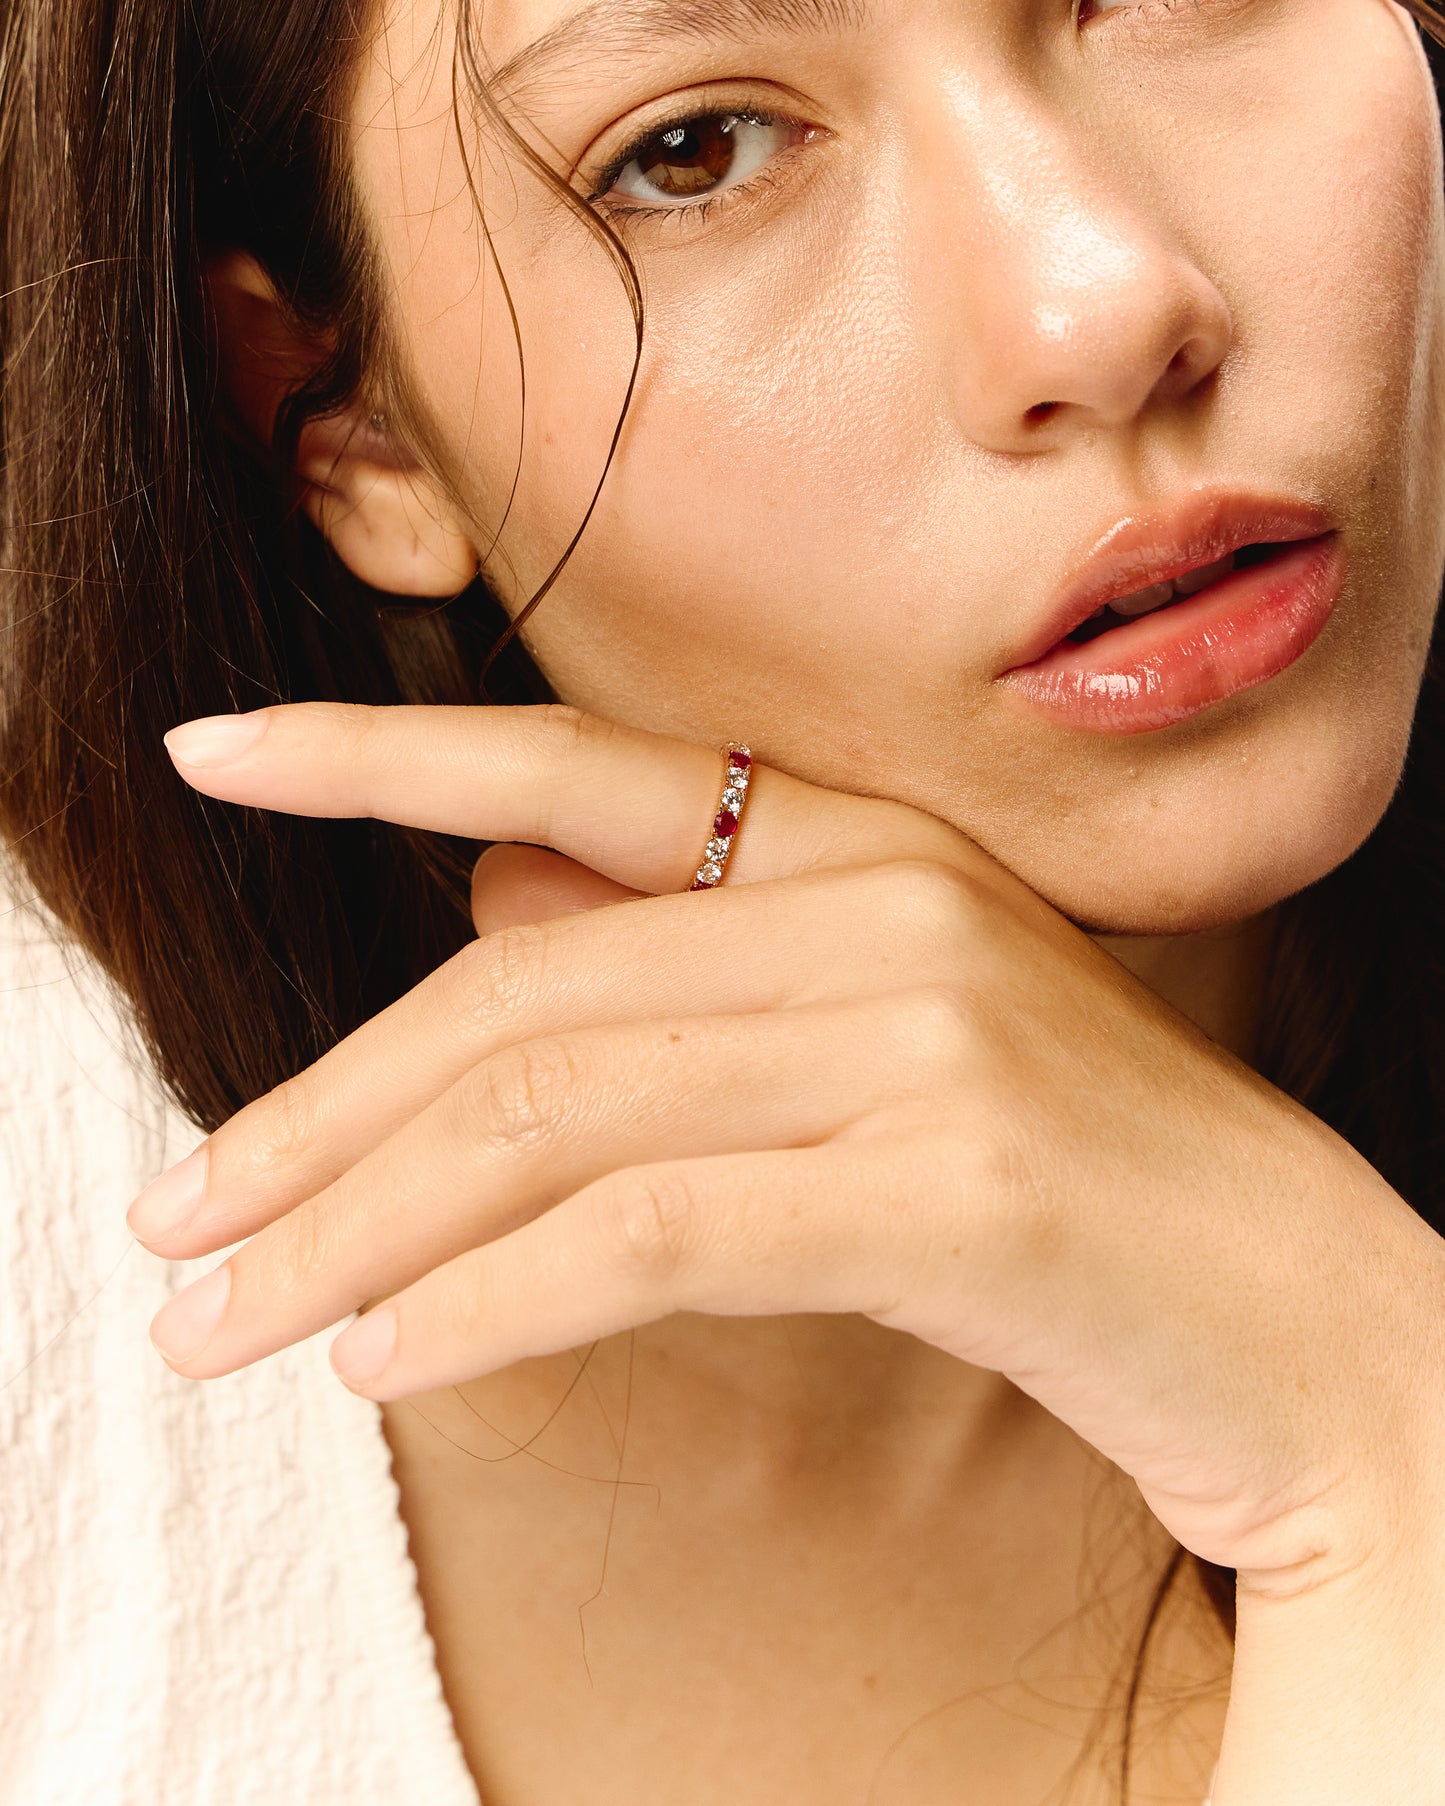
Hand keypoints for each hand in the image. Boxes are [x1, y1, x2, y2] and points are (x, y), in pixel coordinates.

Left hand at [130, 702, 1444, 1601]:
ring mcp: (927, 1034)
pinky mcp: (949, 1187)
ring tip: (222, 1321)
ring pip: (555, 1116)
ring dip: (357, 1230)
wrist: (1313, 1325)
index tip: (207, 751)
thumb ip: (687, 960)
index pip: (574, 767)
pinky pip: (653, 1235)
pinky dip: (492, 1305)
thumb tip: (485, 897)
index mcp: (864, 848)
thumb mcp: (876, 1044)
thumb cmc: (1079, 1193)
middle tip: (171, 1212)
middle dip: (316, 1114)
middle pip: (521, 990)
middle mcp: (886, 904)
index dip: (376, 753)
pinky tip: (384, 1364)